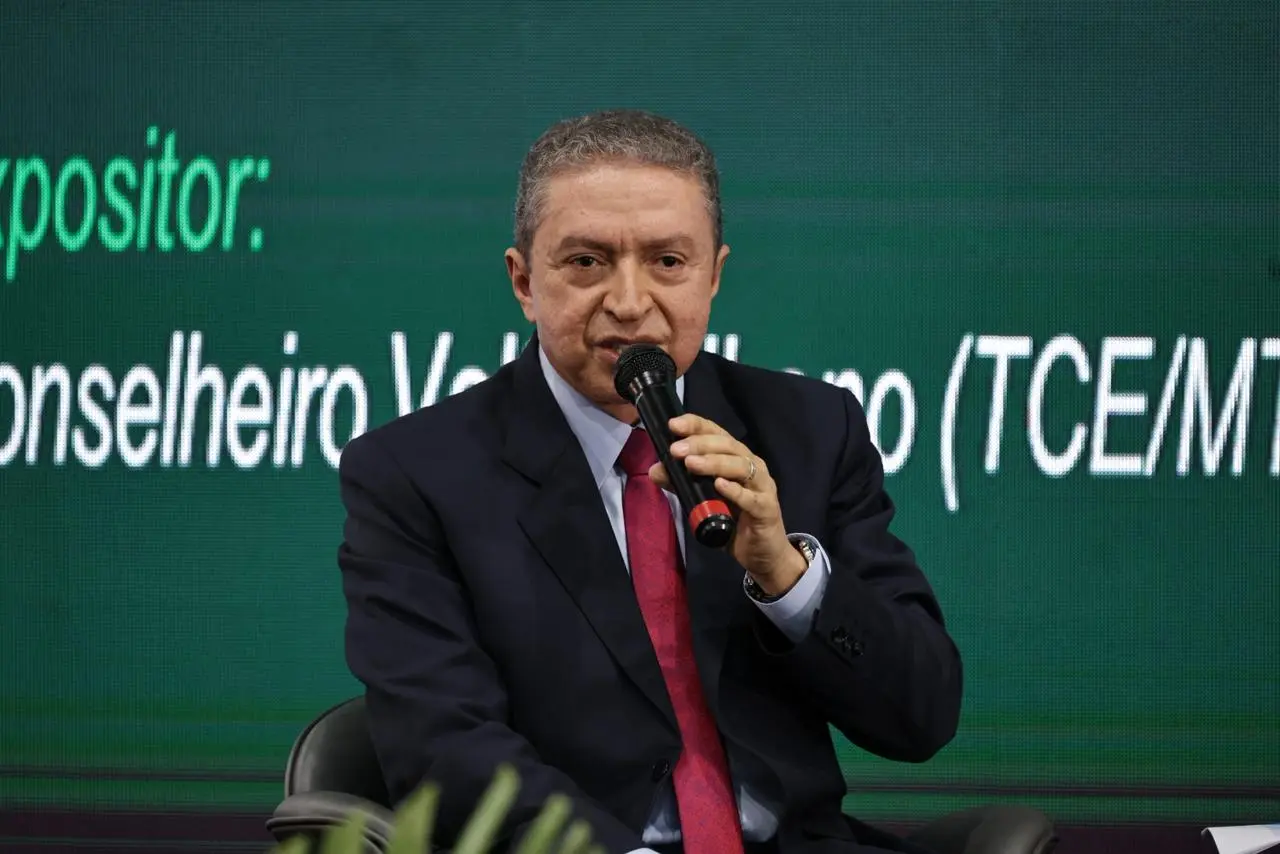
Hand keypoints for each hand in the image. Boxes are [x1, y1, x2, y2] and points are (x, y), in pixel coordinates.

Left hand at [649, 414, 807, 594]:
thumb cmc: (734, 520)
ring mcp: (762, 486)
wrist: (761, 553)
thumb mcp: (702, 501)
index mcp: (735, 458)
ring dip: (714, 463)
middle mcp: (751, 465)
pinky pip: (751, 497)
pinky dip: (735, 490)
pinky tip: (719, 485)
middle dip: (700, 444)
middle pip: (728, 446)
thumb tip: (655, 470)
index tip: (673, 425)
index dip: (696, 425)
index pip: (716, 433)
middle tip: (676, 450)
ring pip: (741, 466)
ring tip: (691, 464)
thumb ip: (681, 484)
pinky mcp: (767, 508)